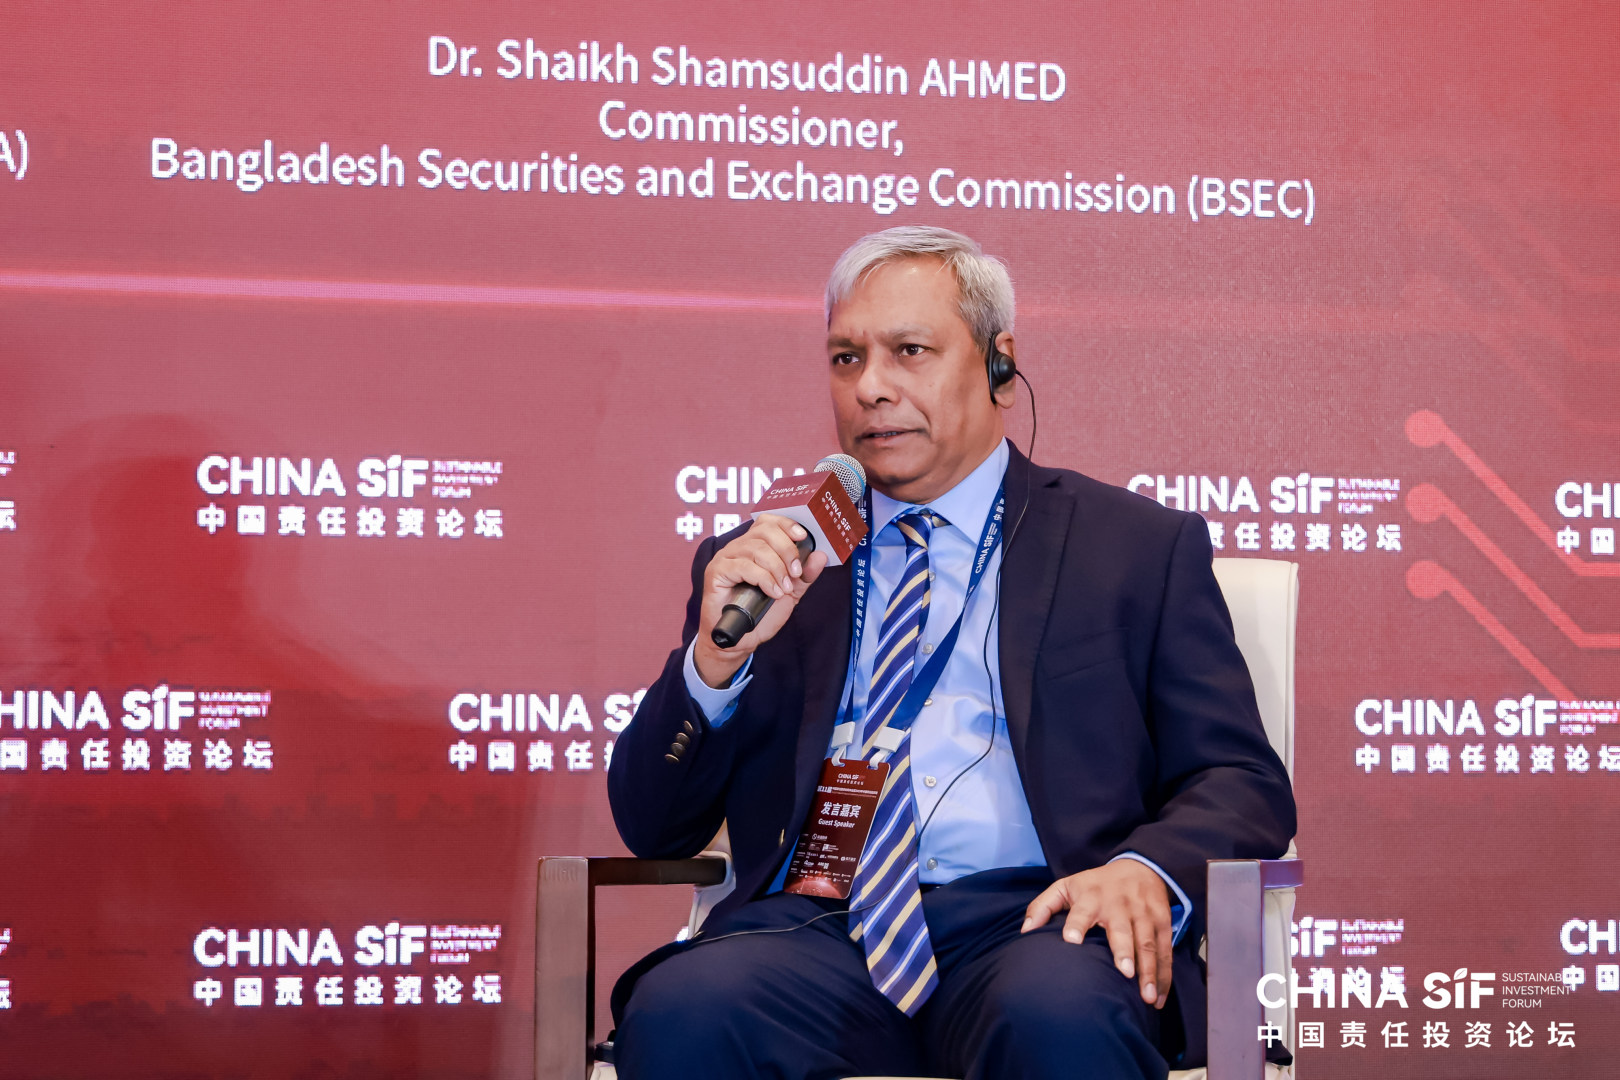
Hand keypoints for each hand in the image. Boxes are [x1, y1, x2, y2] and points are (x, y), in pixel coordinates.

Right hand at [692, 514, 827, 687]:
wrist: (739, 639)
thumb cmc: (759, 614)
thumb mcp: (790, 593)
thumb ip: (805, 575)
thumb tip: (821, 555)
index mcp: (753, 546)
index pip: (768, 521)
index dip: (786, 524)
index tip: (802, 537)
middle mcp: (738, 547)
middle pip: (764, 531)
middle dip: (786, 550)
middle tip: (795, 573)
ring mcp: (725, 558)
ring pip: (756, 548)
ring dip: (776, 568)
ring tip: (783, 589)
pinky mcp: (717, 572)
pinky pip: (743, 566)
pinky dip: (763, 579)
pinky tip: (772, 592)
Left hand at [1020, 860, 1173, 1008]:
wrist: (1142, 866)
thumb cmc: (1096, 884)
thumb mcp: (1067, 885)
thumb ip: (1043, 906)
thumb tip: (1024, 931)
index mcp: (1091, 897)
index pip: (1082, 911)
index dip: (1076, 924)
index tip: (1071, 940)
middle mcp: (1119, 906)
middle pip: (1122, 930)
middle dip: (1124, 951)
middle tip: (1124, 973)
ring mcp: (1143, 915)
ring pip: (1148, 944)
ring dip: (1149, 971)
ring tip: (1146, 997)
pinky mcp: (1162, 924)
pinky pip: (1165, 952)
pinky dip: (1163, 976)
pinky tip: (1158, 998)